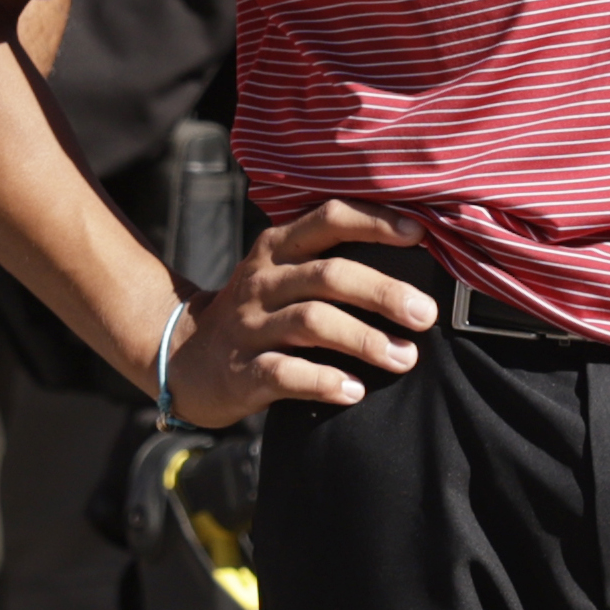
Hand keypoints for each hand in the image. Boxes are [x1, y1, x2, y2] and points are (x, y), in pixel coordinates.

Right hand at [158, 201, 433, 429]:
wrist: (184, 359)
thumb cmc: (258, 315)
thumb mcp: (282, 275)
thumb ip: (331, 265)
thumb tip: (415, 272)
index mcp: (277, 248)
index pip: (328, 218)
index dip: (374, 222)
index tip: (420, 235)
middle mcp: (262, 281)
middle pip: (328, 274)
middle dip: (382, 292)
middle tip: (424, 314)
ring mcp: (249, 326)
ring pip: (311, 321)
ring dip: (363, 340)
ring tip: (403, 358)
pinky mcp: (240, 371)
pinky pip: (284, 373)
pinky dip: (323, 381)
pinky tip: (354, 391)